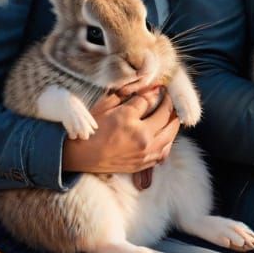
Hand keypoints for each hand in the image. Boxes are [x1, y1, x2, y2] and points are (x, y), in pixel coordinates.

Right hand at [62, 83, 179, 174]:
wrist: (80, 156)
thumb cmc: (91, 129)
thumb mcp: (106, 106)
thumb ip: (127, 97)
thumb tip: (147, 89)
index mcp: (130, 121)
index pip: (151, 101)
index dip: (156, 92)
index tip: (160, 87)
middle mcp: (141, 138)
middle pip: (167, 118)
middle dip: (171, 106)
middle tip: (170, 99)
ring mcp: (144, 154)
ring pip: (170, 137)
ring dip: (173, 124)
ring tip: (172, 116)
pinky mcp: (141, 165)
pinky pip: (162, 153)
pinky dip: (167, 142)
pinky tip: (165, 135)